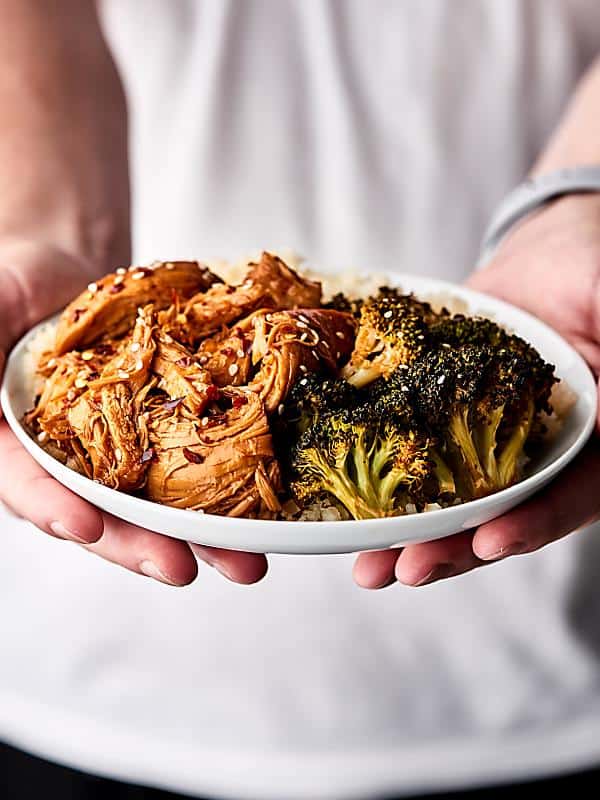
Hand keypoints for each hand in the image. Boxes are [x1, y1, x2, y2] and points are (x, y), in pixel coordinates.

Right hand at [0, 241, 268, 586]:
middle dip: (139, 544)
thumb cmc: (11, 289)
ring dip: (198, 537)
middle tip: (181, 568)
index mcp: (10, 446)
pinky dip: (226, 486)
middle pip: (98, 514)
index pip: (23, 483)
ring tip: (243, 562)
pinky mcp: (159, 436)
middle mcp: (64, 463)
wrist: (64, 276)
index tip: (84, 525)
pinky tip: (262, 508)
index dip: (50, 506)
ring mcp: (115, 453)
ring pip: (154, 505)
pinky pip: (191, 463)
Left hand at [354, 193, 599, 588]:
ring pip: (456, 499)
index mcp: (593, 436)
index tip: (490, 542)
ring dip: (414, 535)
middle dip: (455, 546)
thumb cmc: (590, 264)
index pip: (574, 491)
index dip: (537, 520)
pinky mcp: (446, 421)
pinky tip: (348, 507)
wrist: (543, 255)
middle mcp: (541, 451)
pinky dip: (385, 483)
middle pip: (504, 512)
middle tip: (404, 570)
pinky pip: (417, 455)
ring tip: (369, 565)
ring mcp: (491, 441)